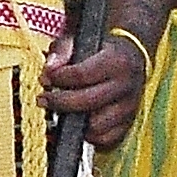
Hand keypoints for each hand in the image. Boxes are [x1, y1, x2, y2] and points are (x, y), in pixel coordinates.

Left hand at [44, 30, 146, 149]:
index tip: (46, 78)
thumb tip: (49, 69)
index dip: (58, 78)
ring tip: (62, 111)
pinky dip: (88, 135)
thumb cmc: (102, 49)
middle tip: (44, 99)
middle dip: (59, 102)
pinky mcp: (128, 124)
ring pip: (96, 125)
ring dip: (74, 121)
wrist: (133, 57)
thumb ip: (63, 49)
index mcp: (118, 61)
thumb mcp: (82, 38)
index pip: (82, 74)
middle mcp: (127, 85)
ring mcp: (130, 107)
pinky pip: (105, 139)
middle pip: (87, 102)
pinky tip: (78, 122)